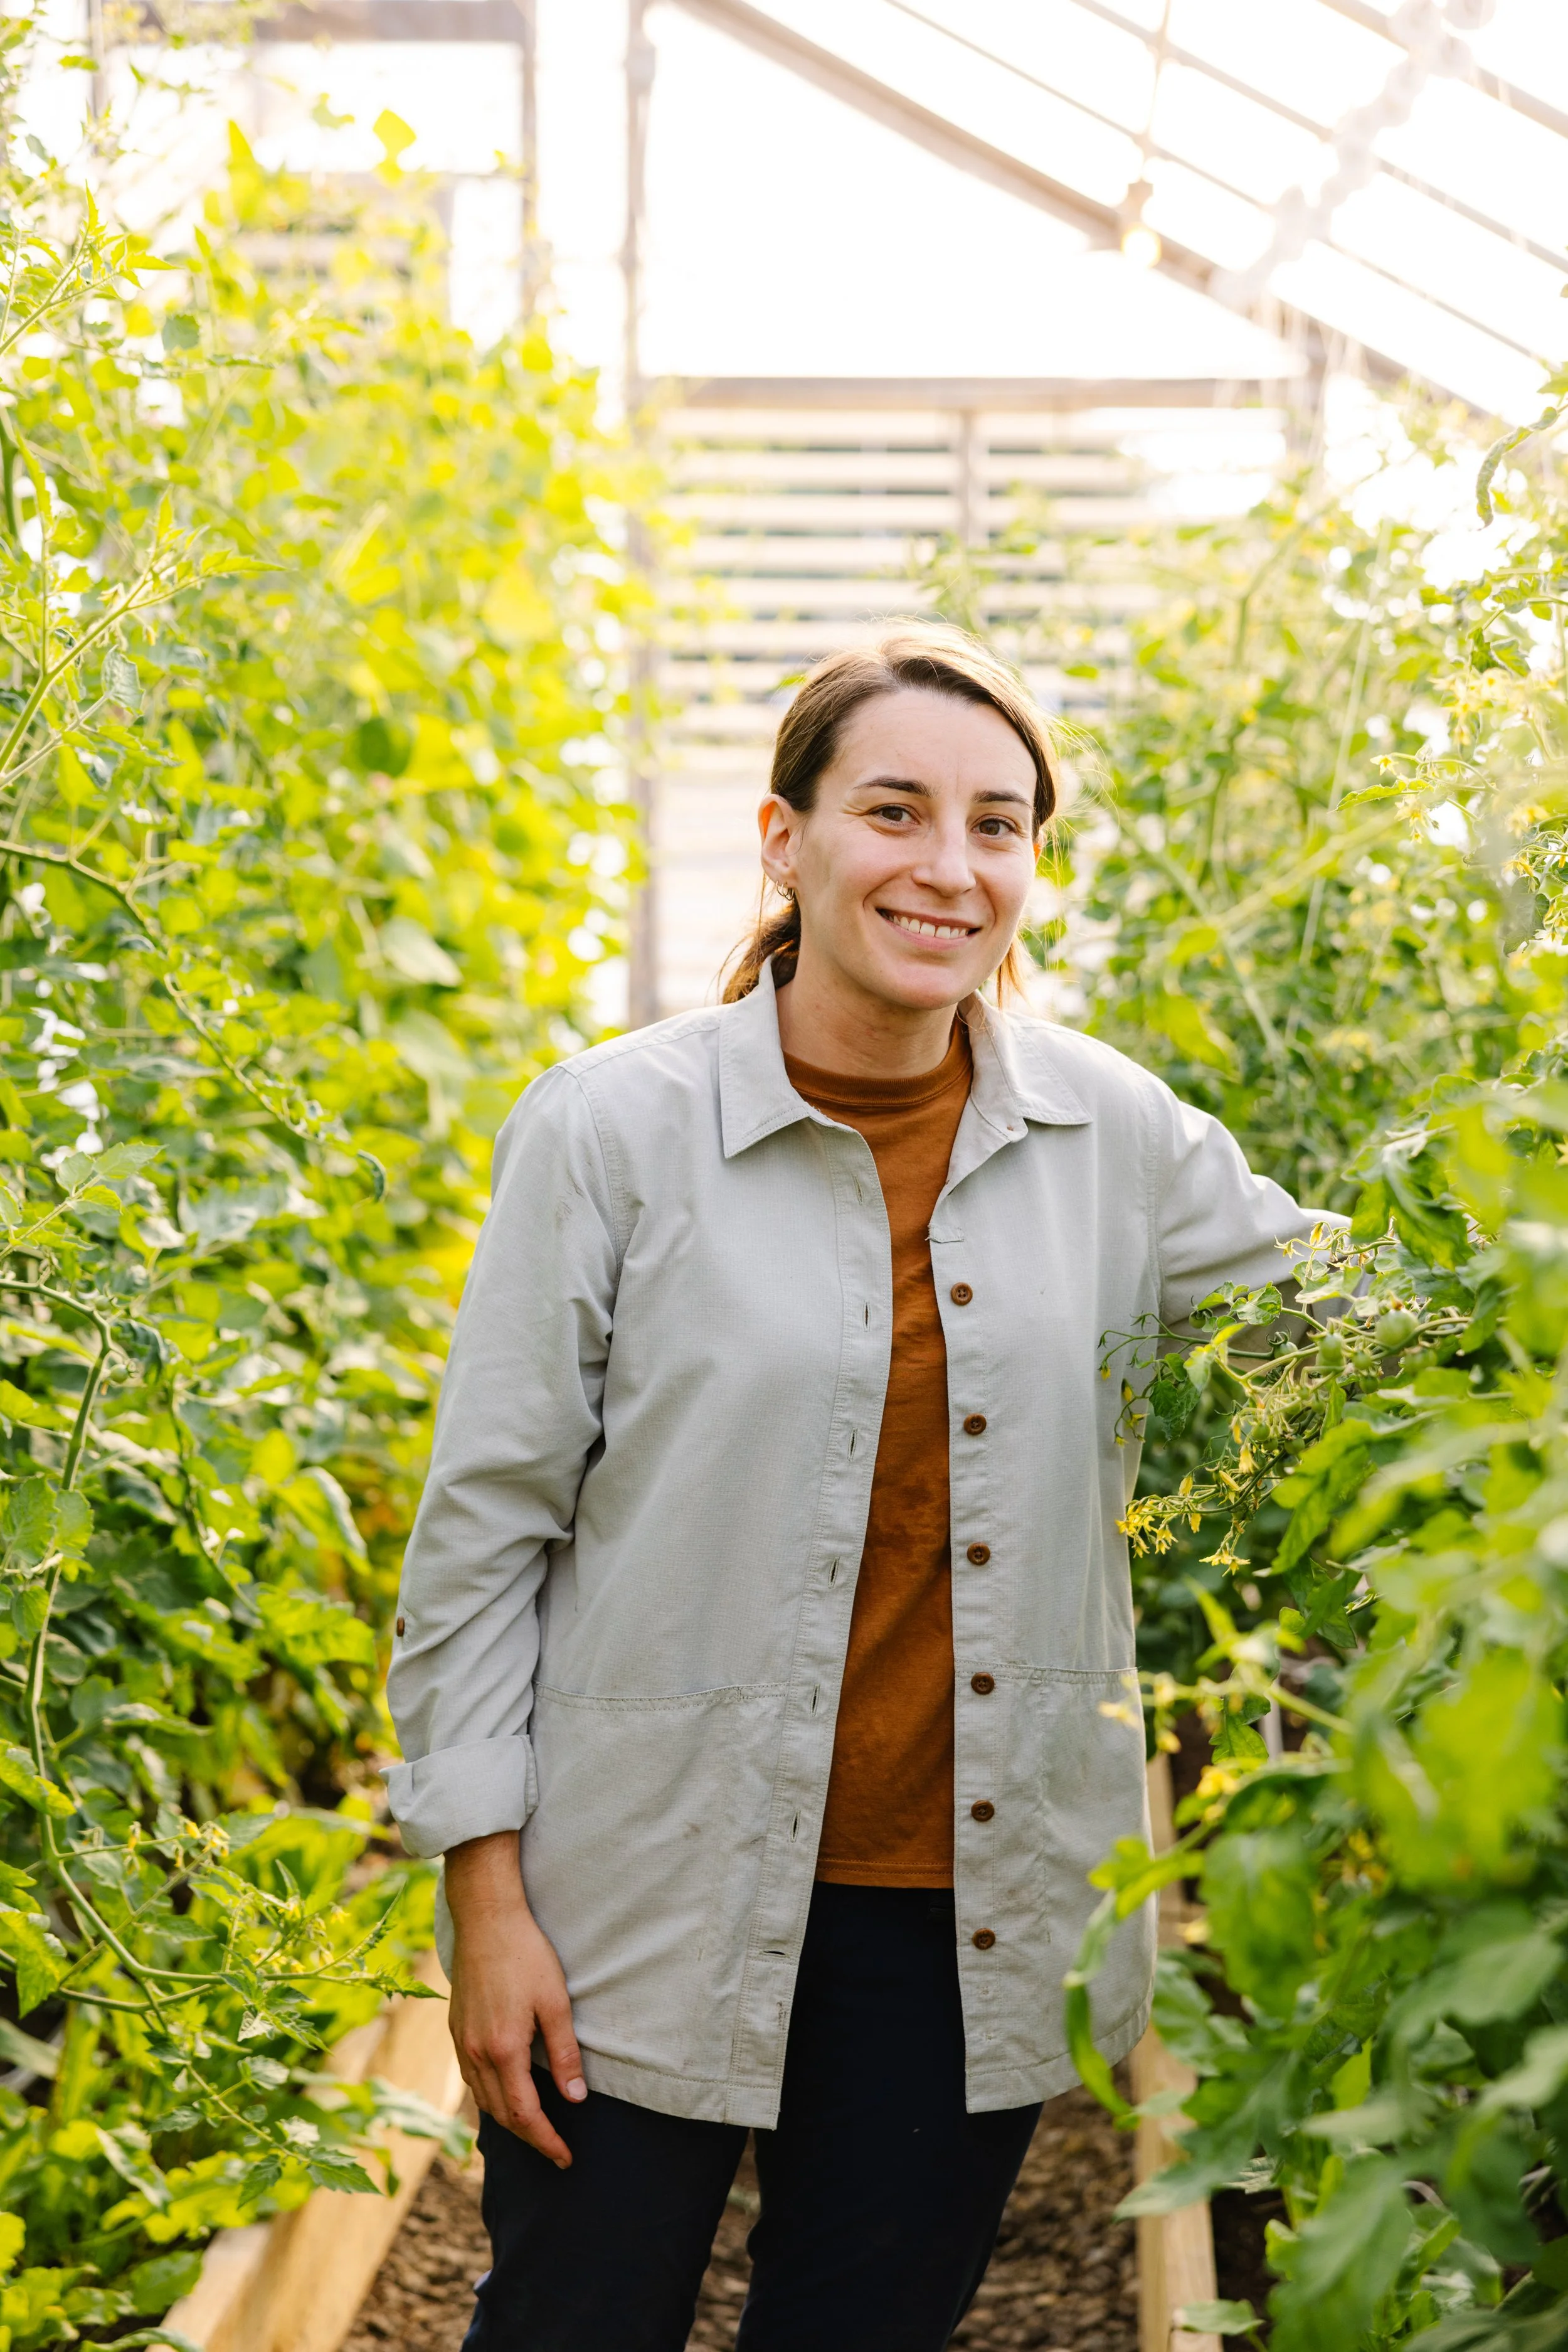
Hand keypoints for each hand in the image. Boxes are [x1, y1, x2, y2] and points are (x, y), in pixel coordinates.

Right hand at [444, 1830, 585, 2167]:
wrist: (485, 1918)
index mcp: (503, 2050)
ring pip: (482, 2100)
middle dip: (529, 2138)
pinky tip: (504, 2093)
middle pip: (501, 2115)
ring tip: (535, 2130)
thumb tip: (575, 2099)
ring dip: (508, 2121)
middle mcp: (476, 2053)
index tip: (565, 2158)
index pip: (525, 2115)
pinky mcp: (456, 2029)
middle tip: (555, 2151)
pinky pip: (471, 2078)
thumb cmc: (526, 1954)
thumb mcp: (556, 2001)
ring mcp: (462, 2042)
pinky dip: (489, 2097)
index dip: (546, 2141)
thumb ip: (565, 2053)